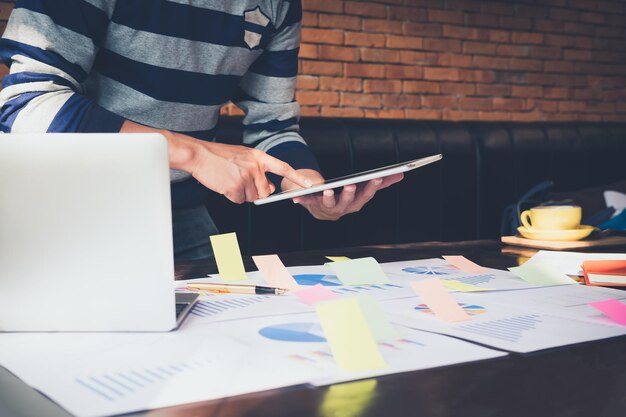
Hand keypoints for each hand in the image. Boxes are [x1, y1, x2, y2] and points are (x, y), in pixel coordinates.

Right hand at [121, 120, 311, 203]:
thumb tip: (268, 188)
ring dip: (241, 194)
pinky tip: (223, 185)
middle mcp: (256, 166)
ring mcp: (246, 177)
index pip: (283, 168)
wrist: (198, 154)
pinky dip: (231, 196)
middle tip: (237, 180)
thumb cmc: (219, 156)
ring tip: (228, 179)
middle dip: (254, 191)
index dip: (298, 178)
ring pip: (251, 198)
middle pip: (264, 191)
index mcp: (259, 156)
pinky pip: (239, 200)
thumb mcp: (243, 157)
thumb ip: (258, 170)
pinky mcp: (236, 187)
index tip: (311, 186)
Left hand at [286, 171, 403, 220]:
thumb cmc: (346, 196)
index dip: (372, 187)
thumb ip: (381, 182)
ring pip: (329, 204)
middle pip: (348, 202)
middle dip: (350, 194)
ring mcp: (328, 209)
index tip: (378, 176)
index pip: (366, 195)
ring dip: (328, 198)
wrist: (323, 209)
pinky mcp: (313, 206)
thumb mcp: (363, 189)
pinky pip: (308, 203)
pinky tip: (297, 197)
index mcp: (356, 203)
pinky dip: (303, 200)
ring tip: (328, 190)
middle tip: (352, 184)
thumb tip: (401, 174)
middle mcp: (343, 208)